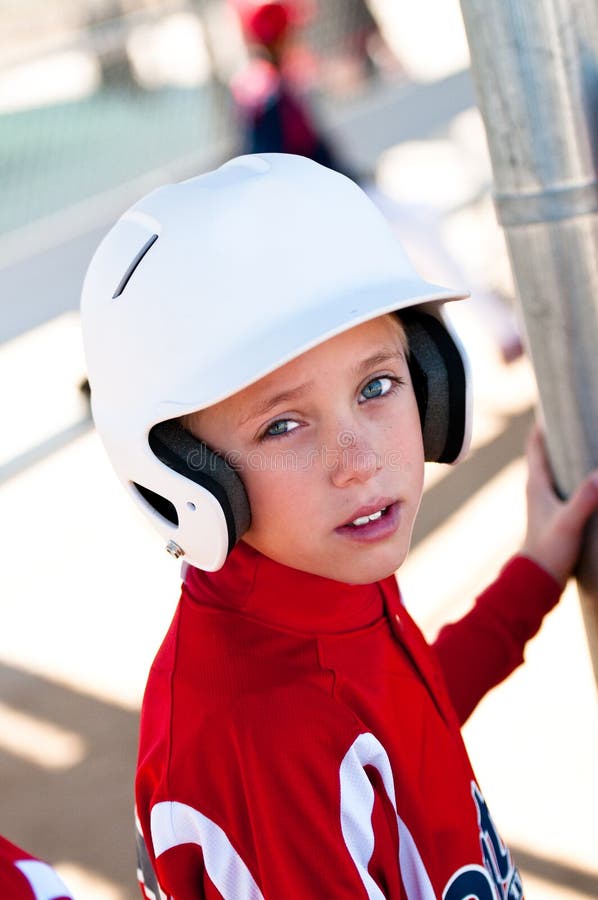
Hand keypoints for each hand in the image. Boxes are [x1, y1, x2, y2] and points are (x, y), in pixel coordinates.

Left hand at [520, 424, 597, 585]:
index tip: (556, 402)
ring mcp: (546, 501)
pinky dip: (576, 474)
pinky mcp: (555, 513)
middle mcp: (538, 487)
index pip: (536, 443)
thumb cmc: (548, 551)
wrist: (538, 581)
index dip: (545, 422)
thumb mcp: (569, 523)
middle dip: (561, 433)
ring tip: (589, 438)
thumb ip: (584, 499)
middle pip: (547, 451)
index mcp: (536, 483)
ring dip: (569, 454)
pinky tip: (591, 476)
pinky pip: (565, 485)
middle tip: (580, 415)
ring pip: (556, 468)